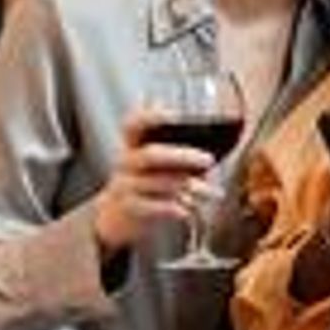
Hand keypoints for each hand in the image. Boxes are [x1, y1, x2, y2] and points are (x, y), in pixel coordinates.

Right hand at [95, 112, 217, 254]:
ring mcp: (125, 184)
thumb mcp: (160, 165)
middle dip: (182, 156)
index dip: (153, 117)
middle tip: (209, 160)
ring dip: (186, 186)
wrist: (118, 214)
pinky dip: (172, 208)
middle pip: (151, 154)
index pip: (135, 124)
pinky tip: (188, 210)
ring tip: (210, 192)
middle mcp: (126, 161)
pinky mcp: (129, 207)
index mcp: (134, 144)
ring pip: (156, 183)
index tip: (177, 116)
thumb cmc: (150, 182)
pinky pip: (152, 207)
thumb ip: (181, 157)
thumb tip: (209, 158)